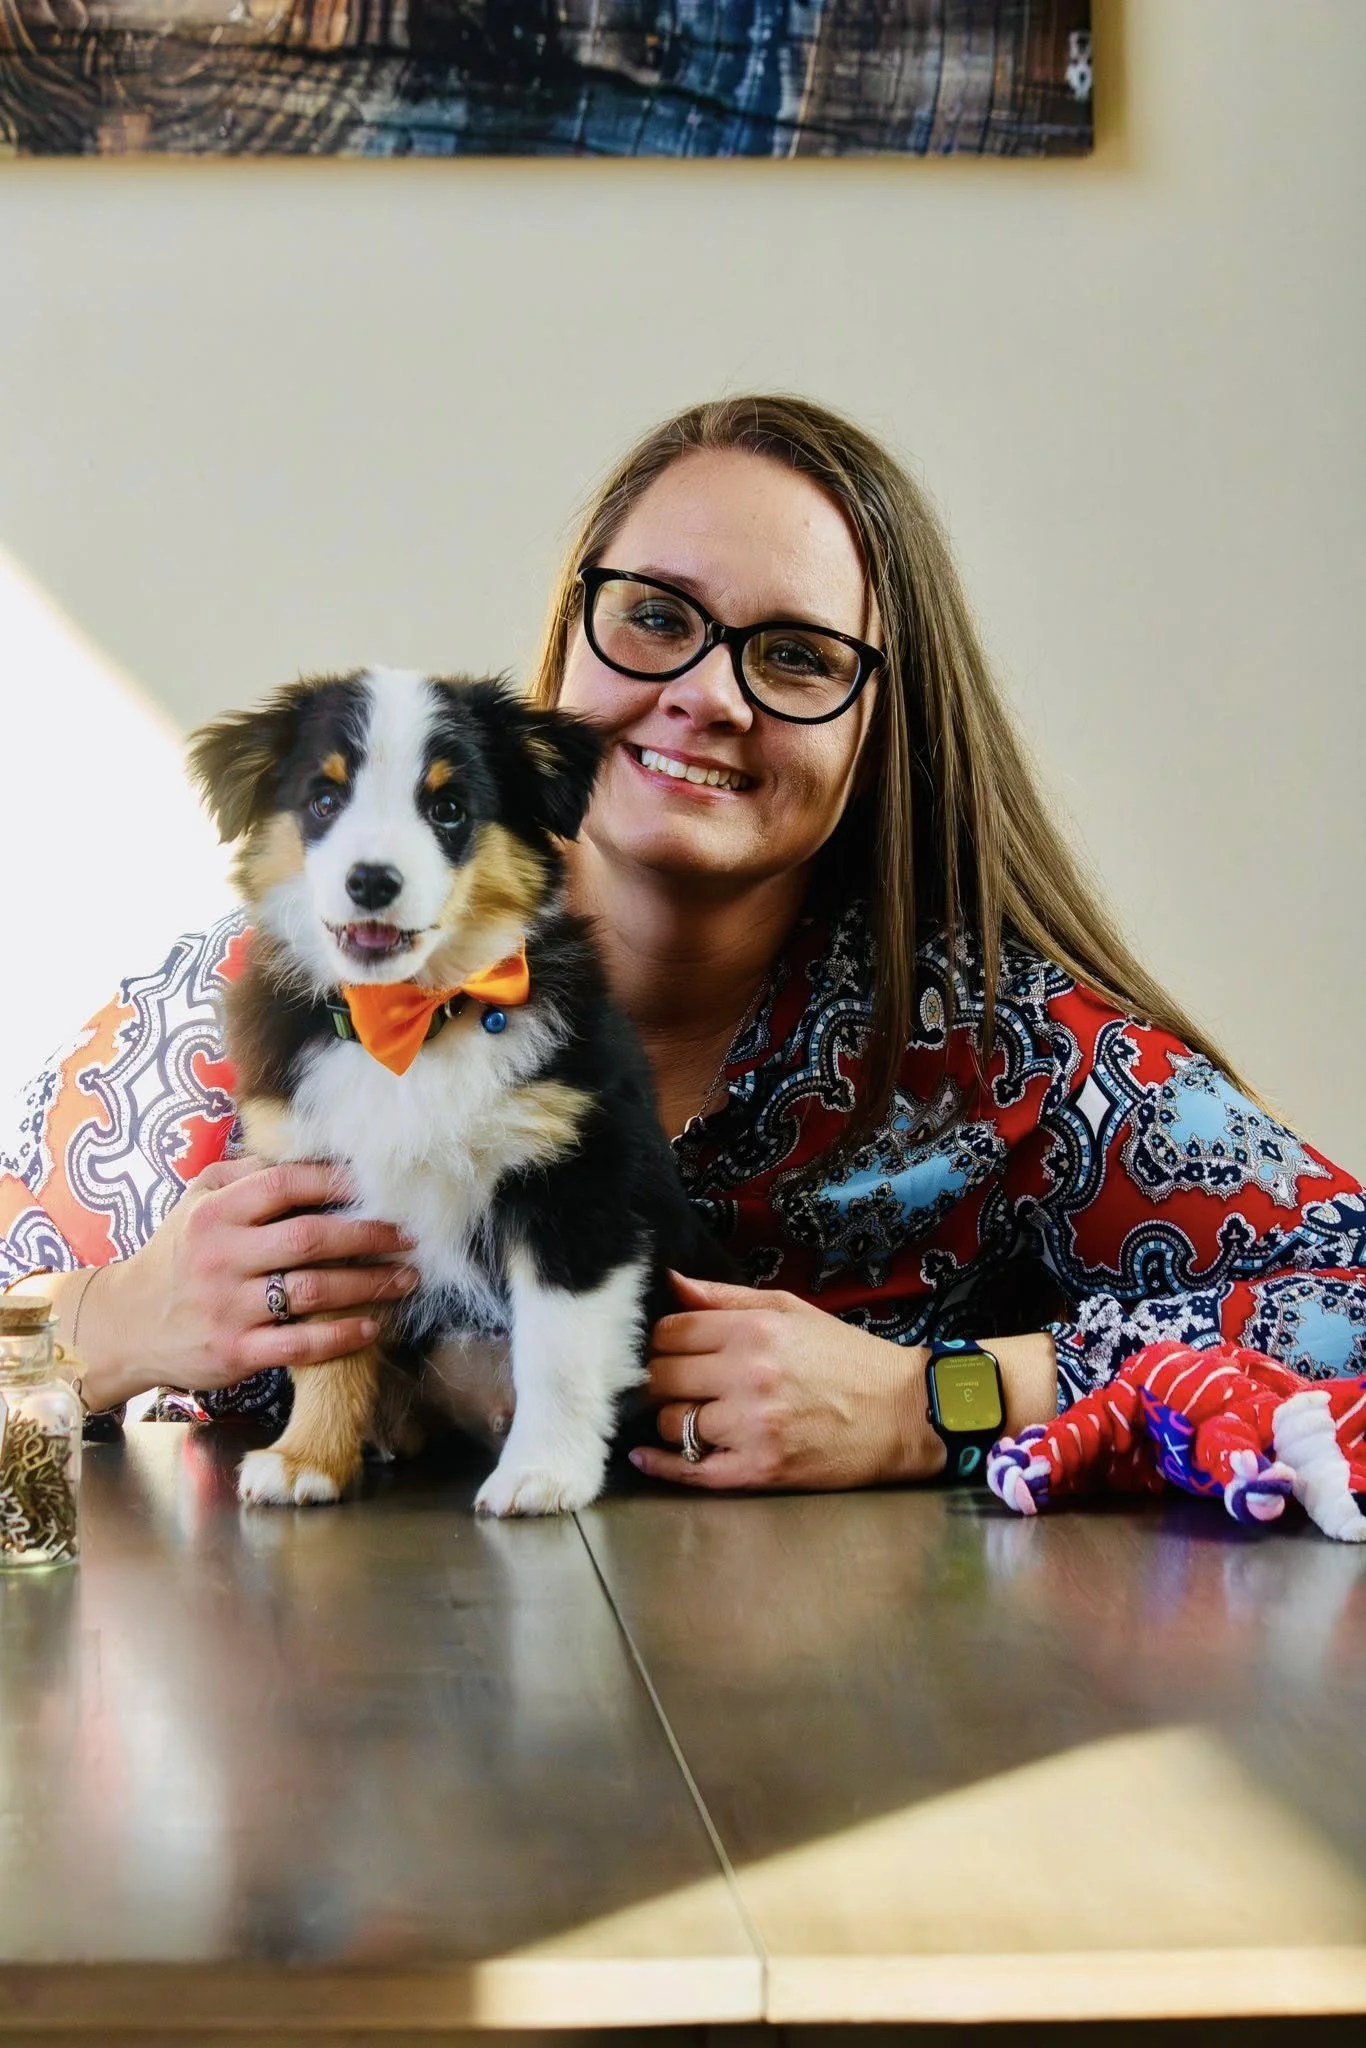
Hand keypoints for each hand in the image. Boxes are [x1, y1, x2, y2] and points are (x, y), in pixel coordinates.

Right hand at [74, 1156, 419, 1407]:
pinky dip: (343, 1334)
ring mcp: (228, 1307)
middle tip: (408, 1236)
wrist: (124, 1326)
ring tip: (405, 1277)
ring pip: (314, 1291)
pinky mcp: (236, 1352)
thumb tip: (301, 1152)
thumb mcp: (194, 1203)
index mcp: (214, 1214)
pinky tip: (373, 1324)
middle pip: (310, 1238)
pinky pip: (301, 1344)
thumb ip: (242, 1175)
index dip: (336, 1181)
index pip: (284, 1185)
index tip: (378, 1185)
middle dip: (368, 1235)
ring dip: (369, 1284)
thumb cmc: (177, 1256)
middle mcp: (221, 1257)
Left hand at [630, 1270, 941, 1490]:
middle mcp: (748, 1376)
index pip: (669, 1332)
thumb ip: (725, 1297)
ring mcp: (752, 1426)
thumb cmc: (847, 1359)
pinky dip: (663, 1465)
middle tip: (674, 1382)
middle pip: (661, 1377)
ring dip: (673, 1419)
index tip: (670, 1349)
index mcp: (754, 1331)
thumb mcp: (790, 1310)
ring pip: (670, 1423)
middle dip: (661, 1378)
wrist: (904, 1414)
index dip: (662, 1340)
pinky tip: (648, 1457)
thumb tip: (668, 1282)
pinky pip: (689, 1470)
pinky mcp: (759, 1470)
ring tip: (693, 1413)